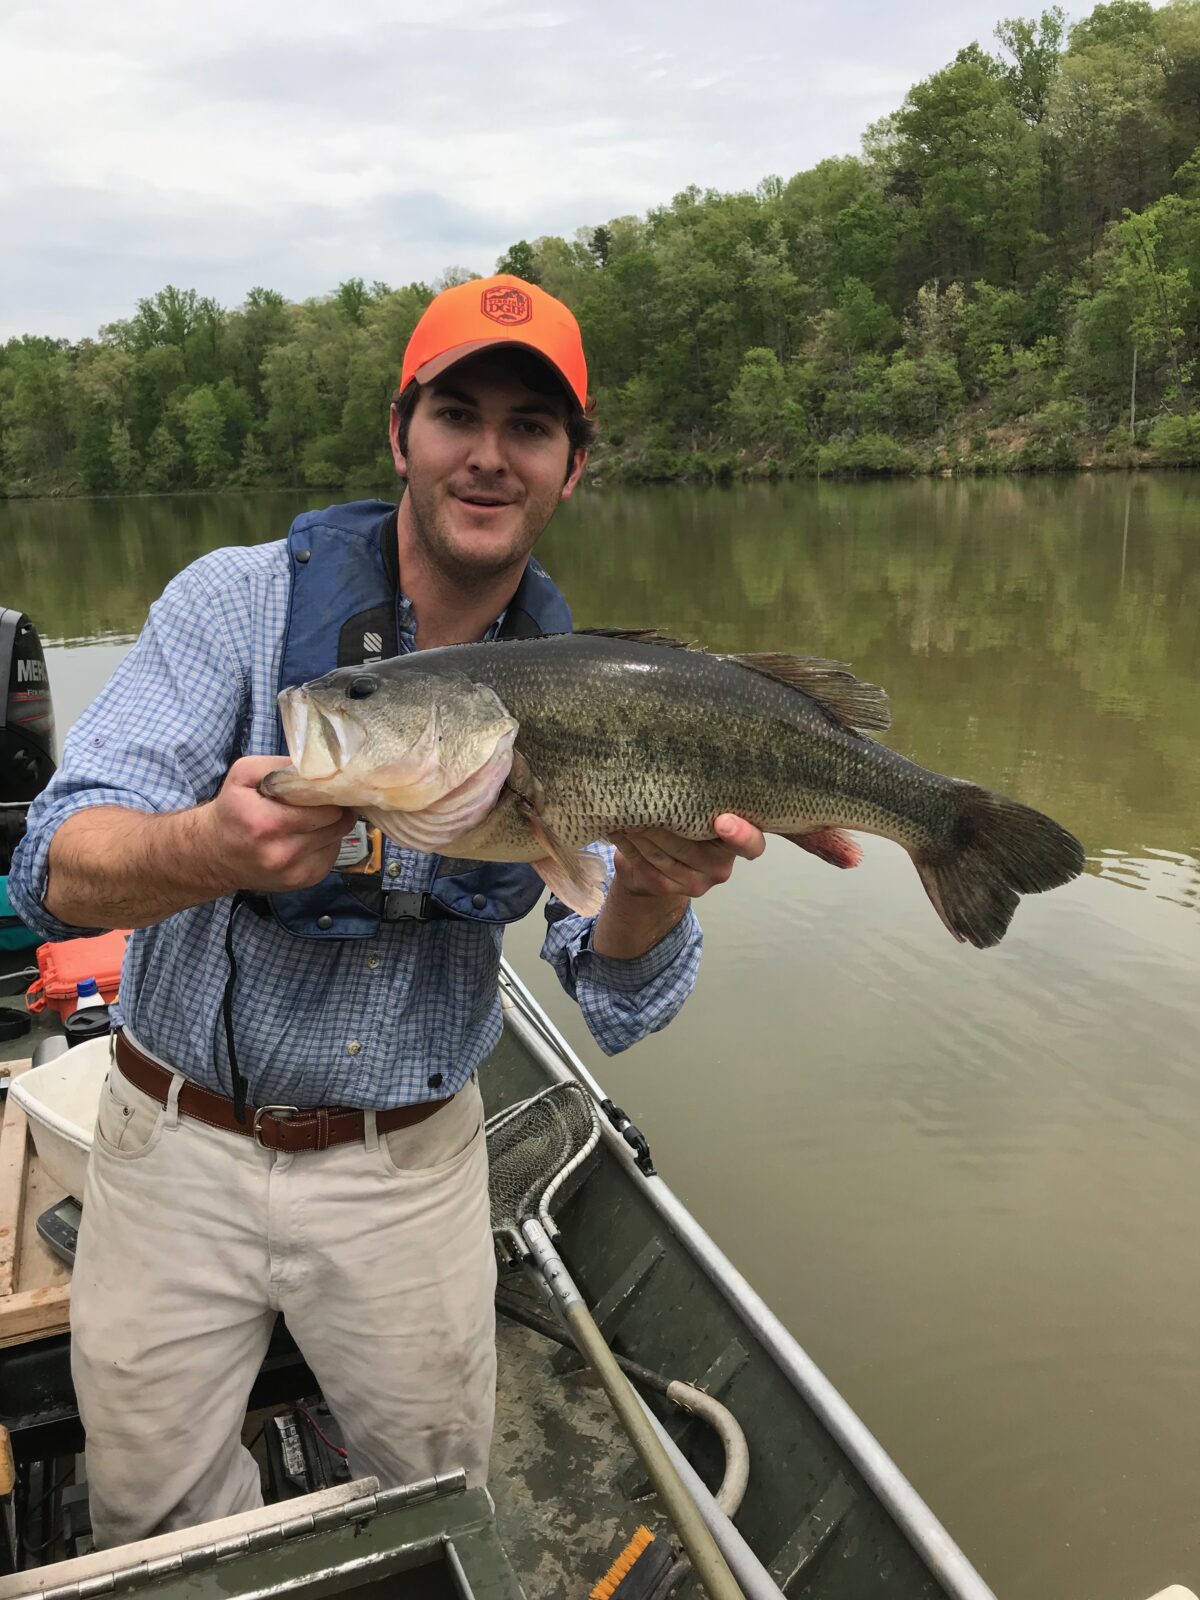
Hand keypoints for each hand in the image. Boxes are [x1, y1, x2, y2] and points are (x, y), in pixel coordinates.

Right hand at [198, 756, 354, 893]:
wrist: (214, 855)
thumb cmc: (232, 810)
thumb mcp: (243, 775)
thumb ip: (279, 765)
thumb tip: (317, 766)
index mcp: (267, 823)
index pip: (326, 808)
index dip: (328, 793)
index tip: (323, 786)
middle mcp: (282, 853)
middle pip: (338, 824)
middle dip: (333, 809)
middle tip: (320, 801)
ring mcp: (295, 872)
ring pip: (338, 839)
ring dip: (330, 827)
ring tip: (310, 819)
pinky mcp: (304, 882)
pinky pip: (331, 855)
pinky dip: (325, 843)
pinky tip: (306, 837)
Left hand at [610, 814, 766, 900]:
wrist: (657, 862)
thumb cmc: (684, 824)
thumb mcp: (700, 810)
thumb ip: (703, 799)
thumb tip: (684, 765)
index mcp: (738, 842)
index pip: (751, 844)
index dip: (741, 834)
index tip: (723, 821)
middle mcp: (721, 867)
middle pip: (691, 846)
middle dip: (663, 821)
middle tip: (642, 799)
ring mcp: (697, 883)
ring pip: (663, 856)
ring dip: (640, 832)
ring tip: (625, 811)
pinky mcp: (670, 889)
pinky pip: (646, 867)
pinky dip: (630, 847)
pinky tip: (619, 831)